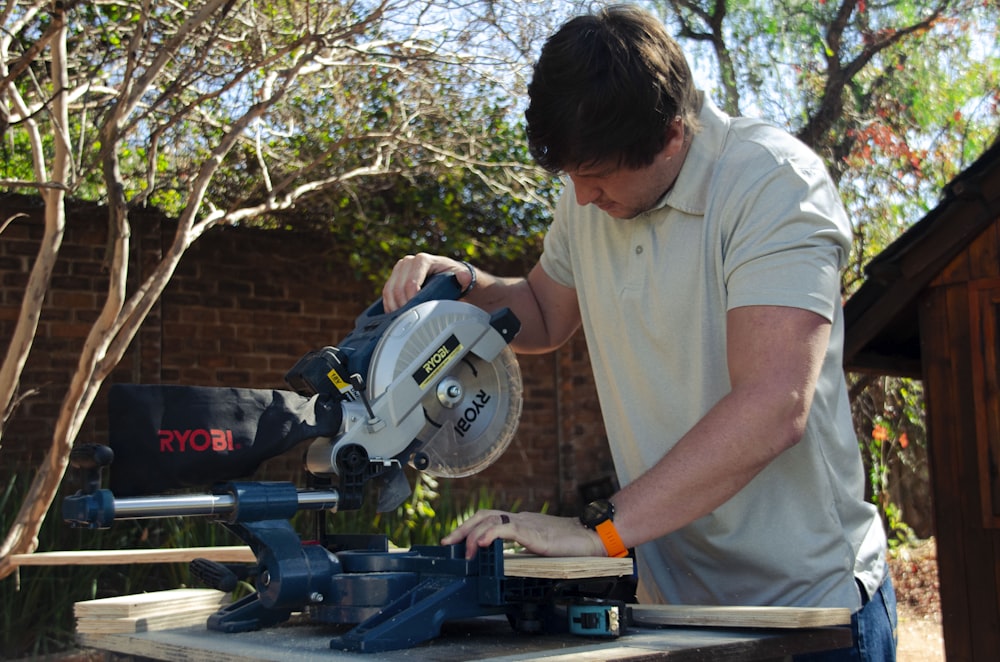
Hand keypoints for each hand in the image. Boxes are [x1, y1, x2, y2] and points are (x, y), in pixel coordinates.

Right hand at [382, 253, 471, 311]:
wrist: (446, 276)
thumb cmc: (452, 276)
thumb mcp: (461, 276)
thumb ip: (464, 277)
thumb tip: (463, 278)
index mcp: (422, 260)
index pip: (411, 283)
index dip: (411, 300)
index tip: (417, 312)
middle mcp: (408, 261)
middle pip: (397, 287)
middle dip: (402, 305)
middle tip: (409, 319)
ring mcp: (399, 269)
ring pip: (389, 290)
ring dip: (393, 306)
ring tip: (402, 319)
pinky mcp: (394, 277)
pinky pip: (386, 292)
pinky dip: (389, 305)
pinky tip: (396, 315)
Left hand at [441, 509, 606, 559]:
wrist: (592, 537)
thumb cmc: (572, 544)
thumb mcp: (540, 547)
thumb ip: (524, 549)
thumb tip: (507, 560)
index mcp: (521, 523)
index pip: (489, 518)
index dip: (470, 527)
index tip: (456, 540)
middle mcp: (520, 519)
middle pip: (483, 515)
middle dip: (463, 528)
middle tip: (448, 543)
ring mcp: (526, 524)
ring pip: (491, 520)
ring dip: (473, 534)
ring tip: (466, 551)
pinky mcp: (533, 532)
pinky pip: (506, 529)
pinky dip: (490, 534)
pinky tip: (482, 543)